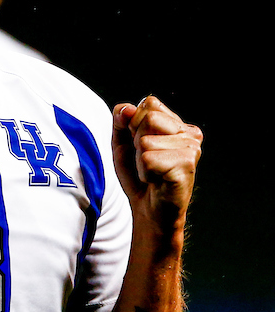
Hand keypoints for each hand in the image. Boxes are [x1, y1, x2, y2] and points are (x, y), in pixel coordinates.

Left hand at [112, 96, 201, 230]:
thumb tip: (126, 108)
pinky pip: (148, 159)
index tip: (139, 144)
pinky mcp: (187, 164)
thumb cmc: (138, 175)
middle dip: (136, 141)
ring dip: (140, 160)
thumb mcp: (122, 143)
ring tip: (153, 171)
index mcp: (176, 123)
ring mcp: (191, 148)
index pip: (149, 103)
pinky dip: (144, 172)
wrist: (149, 209)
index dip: (134, 123)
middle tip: (146, 160)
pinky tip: (157, 179)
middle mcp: (189, 132)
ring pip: (145, 141)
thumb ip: (121, 121)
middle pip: (148, 118)